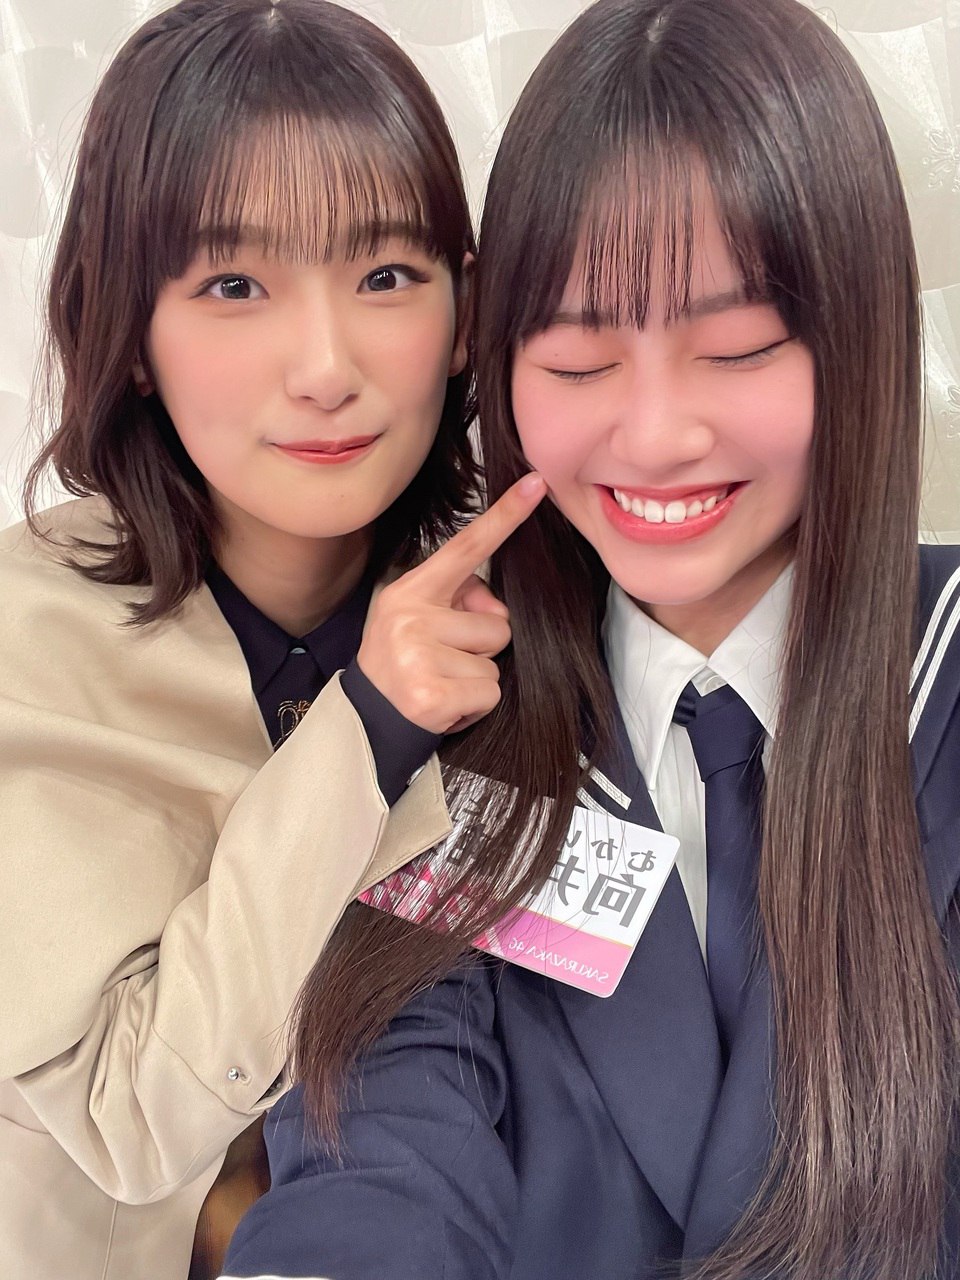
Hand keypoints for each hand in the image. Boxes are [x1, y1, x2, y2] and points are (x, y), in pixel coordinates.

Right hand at [357, 473, 546, 733]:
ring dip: (477, 680)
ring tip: (442, 684)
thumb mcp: (417, 621)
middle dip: (482, 649)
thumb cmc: (401, 665)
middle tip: (444, 664)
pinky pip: (489, 694)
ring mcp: (419, 657)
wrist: (366, 721)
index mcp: (410, 592)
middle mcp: (411, 618)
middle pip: (497, 626)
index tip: (536, 485)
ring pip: (494, 664)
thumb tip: (496, 610)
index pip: (465, 548)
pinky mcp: (432, 695)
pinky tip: (445, 706)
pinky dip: (475, 708)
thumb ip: (458, 600)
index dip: (505, 516)